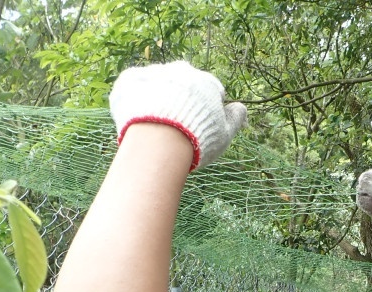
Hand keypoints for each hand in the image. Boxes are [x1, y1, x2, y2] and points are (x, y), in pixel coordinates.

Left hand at [109, 61, 247, 171]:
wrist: (158, 142)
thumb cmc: (197, 140)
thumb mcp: (225, 134)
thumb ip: (235, 118)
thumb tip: (241, 107)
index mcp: (206, 82)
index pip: (209, 91)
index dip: (206, 110)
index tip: (199, 128)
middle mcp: (181, 71)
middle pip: (183, 86)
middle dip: (180, 102)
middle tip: (175, 129)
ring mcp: (155, 73)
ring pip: (158, 84)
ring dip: (156, 99)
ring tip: (153, 126)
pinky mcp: (130, 80)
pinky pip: (132, 84)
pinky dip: (133, 96)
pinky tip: (135, 116)